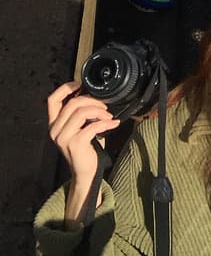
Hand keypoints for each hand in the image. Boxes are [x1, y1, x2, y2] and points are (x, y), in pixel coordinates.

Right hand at [47, 82, 116, 222]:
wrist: (85, 171)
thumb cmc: (85, 146)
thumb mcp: (79, 127)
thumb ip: (80, 112)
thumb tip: (94, 94)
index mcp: (54, 123)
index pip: (52, 100)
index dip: (66, 88)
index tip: (80, 85)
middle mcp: (55, 130)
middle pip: (72, 103)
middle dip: (92, 100)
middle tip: (104, 106)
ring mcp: (63, 137)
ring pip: (81, 112)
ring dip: (99, 111)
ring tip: (108, 115)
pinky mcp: (75, 144)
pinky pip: (93, 125)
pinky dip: (106, 122)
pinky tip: (114, 123)